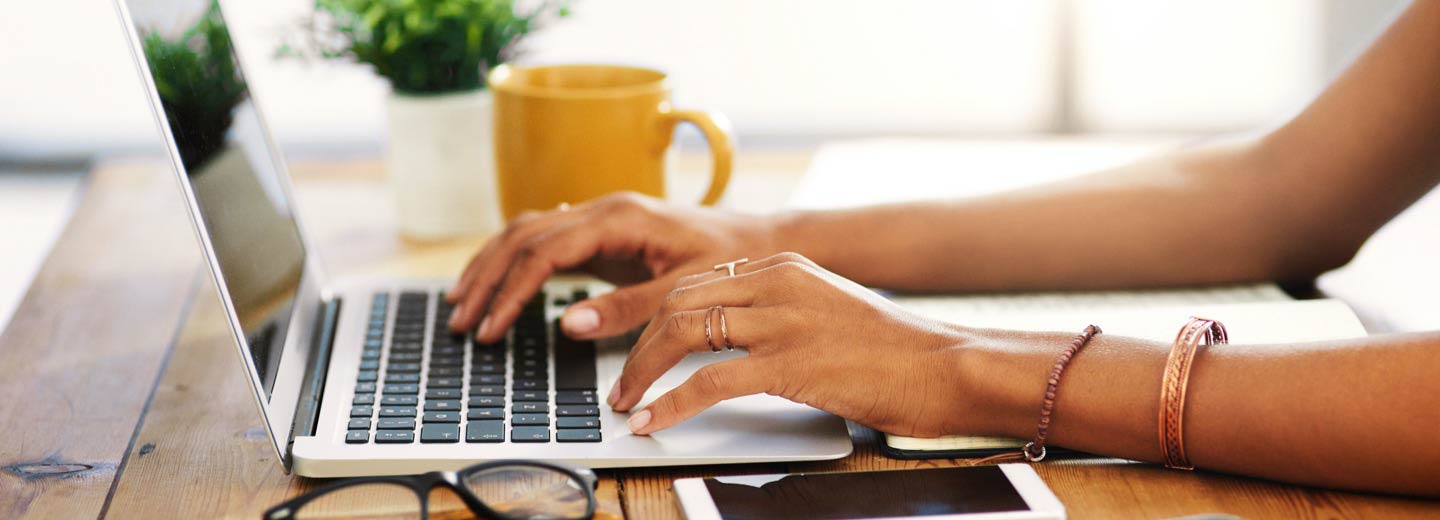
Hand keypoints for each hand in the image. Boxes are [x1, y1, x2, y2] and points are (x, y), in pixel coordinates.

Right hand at [446, 192, 778, 343]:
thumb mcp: (684, 291)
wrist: (760, 241)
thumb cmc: (731, 261)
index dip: (510, 292)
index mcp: (620, 217)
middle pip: (522, 236)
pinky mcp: (604, 232)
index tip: (491, 328)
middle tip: (461, 321)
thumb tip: (570, 323)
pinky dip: (514, 260)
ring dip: (491, 266)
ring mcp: (601, 217)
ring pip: (527, 231)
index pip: (543, 251)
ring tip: (463, 304)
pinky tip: (497, 281)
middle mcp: (603, 208)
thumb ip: (628, 308)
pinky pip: (545, 239)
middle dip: (487, 278)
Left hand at [609, 252, 976, 436]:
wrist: (945, 366)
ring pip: (683, 333)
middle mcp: (778, 283)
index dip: (654, 318)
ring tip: (626, 403)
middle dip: (637, 346)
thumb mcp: (827, 309)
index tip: (635, 349)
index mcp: (784, 266)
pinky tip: (653, 421)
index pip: (695, 282)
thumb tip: (730, 337)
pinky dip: (671, 403)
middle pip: (679, 303)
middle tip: (621, 383)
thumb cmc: (893, 350)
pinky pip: (709, 381)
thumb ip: (780, 310)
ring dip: (642, 372)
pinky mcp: (791, 363)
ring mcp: (784, 321)